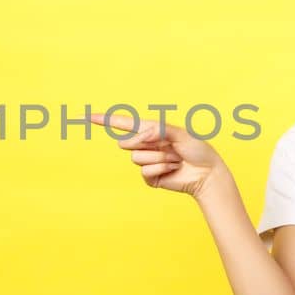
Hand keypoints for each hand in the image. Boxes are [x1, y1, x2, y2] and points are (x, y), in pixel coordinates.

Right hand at [85, 112, 226, 196]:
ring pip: (137, 158)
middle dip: (145, 143)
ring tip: (176, 158)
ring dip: (160, 157)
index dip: (105, 120)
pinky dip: (161, 168)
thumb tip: (140, 136)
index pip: (123, 124)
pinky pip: (145, 171)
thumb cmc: (197, 149)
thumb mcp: (179, 133)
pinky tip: (173, 168)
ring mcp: (147, 162)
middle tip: (169, 146)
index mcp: (151, 130)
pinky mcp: (150, 178)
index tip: (87, 116)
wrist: (206, 173)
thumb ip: (158, 130)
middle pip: (127, 143)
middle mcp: (146, 145)